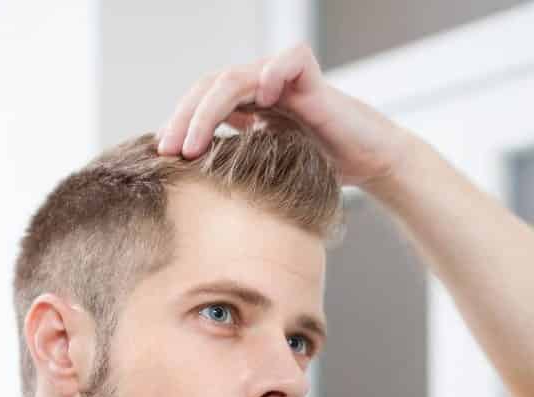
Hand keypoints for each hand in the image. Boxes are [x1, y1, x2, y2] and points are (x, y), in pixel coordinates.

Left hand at [155, 42, 413, 189]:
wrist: (369, 162)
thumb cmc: (322, 171)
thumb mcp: (268, 174)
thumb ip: (238, 172)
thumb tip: (194, 198)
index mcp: (246, 105)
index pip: (201, 102)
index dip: (180, 124)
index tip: (163, 155)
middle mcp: (260, 87)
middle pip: (209, 86)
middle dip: (184, 119)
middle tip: (169, 150)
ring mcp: (283, 80)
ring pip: (235, 78)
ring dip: (208, 110)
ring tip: (195, 144)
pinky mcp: (311, 78)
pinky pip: (288, 62)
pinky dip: (274, 74)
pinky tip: (263, 100)